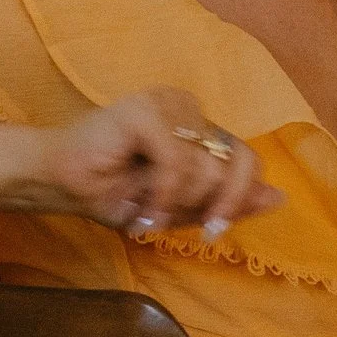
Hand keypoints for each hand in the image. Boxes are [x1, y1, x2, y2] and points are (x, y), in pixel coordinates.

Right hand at [19, 88, 281, 240]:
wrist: (57, 183)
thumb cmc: (110, 193)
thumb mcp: (178, 207)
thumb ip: (225, 200)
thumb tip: (279, 197)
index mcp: (197, 127)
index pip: (246, 158)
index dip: (238, 200)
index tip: (210, 232)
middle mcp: (187, 108)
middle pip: (238, 161)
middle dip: (210, 205)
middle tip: (172, 222)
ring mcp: (167, 103)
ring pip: (207, 168)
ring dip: (175, 203)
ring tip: (143, 210)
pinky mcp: (146, 109)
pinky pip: (178, 164)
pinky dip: (162, 196)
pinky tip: (140, 209)